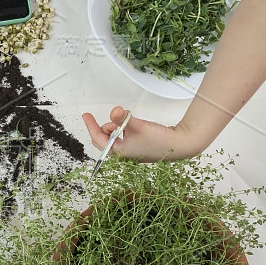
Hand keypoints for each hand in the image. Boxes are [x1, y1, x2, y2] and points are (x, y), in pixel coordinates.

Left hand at [82, 106, 200, 161]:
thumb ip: (123, 118)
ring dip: (117, 126)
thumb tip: (113, 111)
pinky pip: (123, 136)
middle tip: (111, 117)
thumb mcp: (137, 126)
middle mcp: (121, 154)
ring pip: (114, 136)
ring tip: (130, 121)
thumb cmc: (159, 140)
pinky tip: (134, 125)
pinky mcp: (136, 147)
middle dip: (106, 126)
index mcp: (118, 152)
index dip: (91, 125)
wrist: (179, 145)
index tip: (85, 114)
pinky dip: (124, 128)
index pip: (98, 138)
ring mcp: (129, 151)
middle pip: (103, 138)